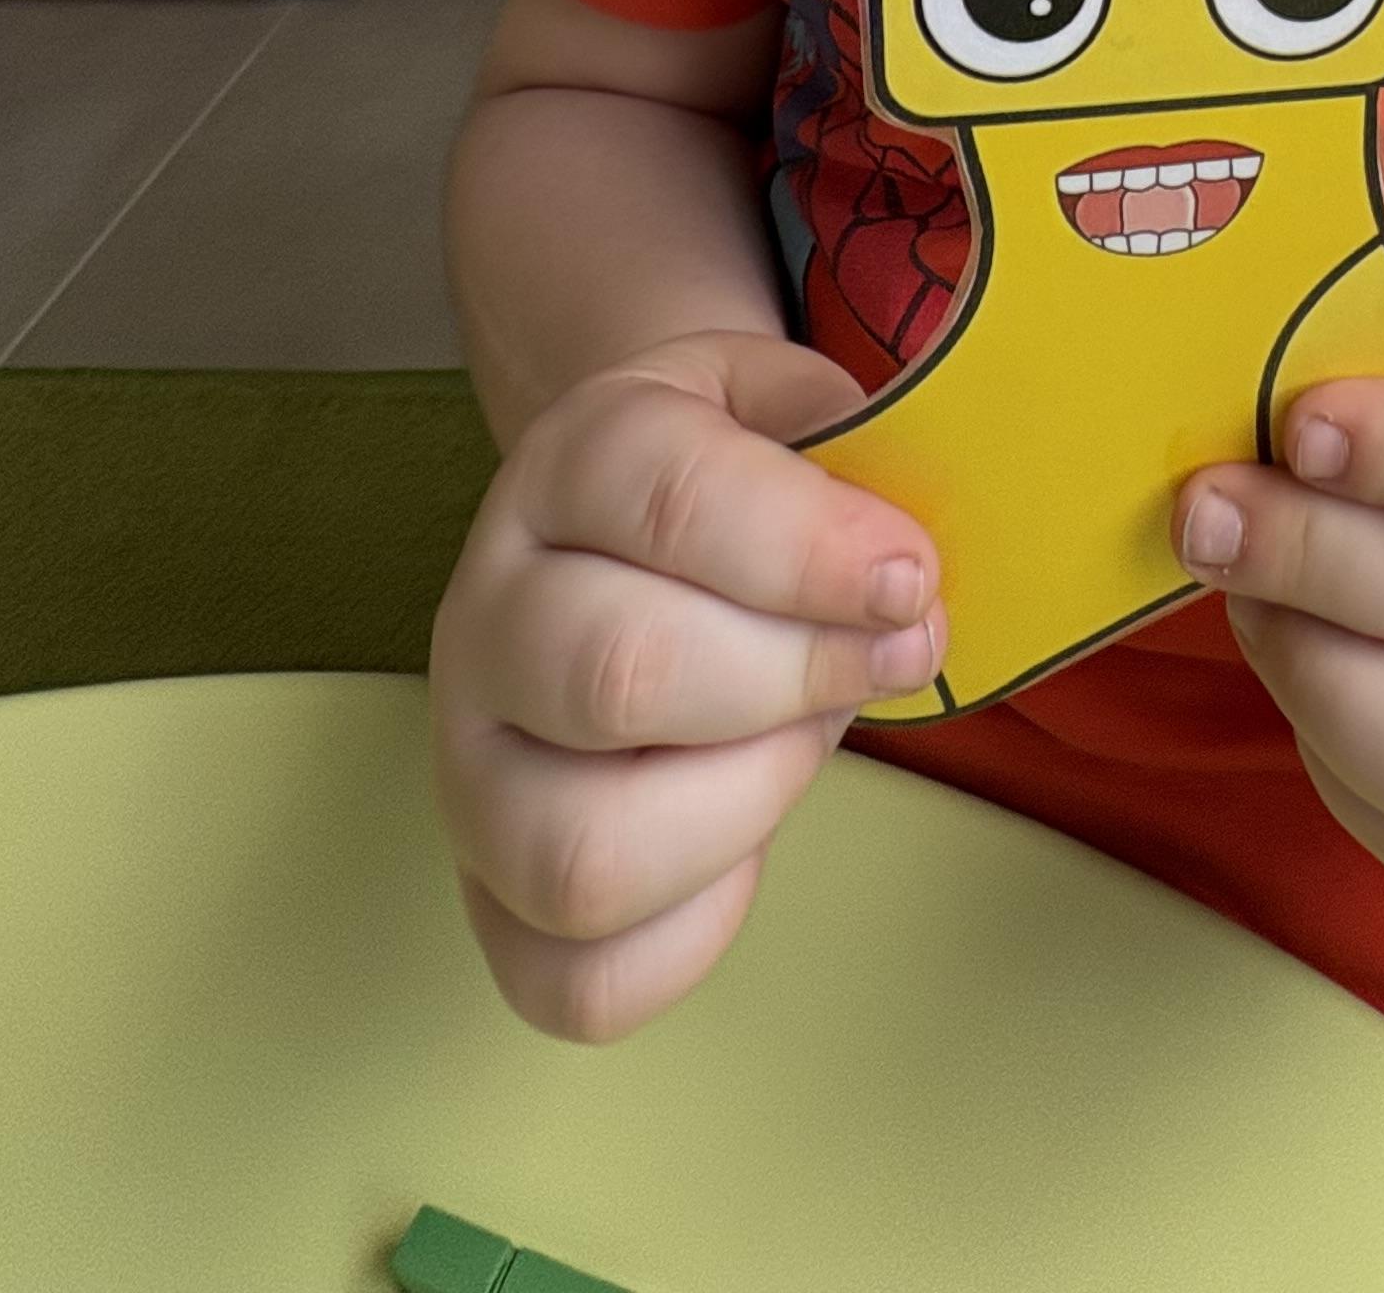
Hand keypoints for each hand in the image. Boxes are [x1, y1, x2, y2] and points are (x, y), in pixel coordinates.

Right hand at [431, 328, 942, 1038]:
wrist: (618, 528)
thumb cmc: (730, 481)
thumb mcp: (784, 404)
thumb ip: (854, 453)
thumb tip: (905, 576)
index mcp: (565, 470)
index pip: (664, 500)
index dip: (810, 548)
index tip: (912, 575)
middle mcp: (488, 620)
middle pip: (618, 674)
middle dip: (796, 676)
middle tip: (890, 656)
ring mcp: (471, 772)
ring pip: (584, 852)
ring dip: (745, 807)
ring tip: (801, 741)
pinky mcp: (490, 899)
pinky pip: (577, 980)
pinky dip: (693, 935)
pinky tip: (740, 841)